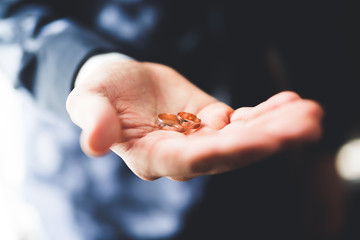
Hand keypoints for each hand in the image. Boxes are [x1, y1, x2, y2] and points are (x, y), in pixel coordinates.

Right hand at [66, 59, 322, 180]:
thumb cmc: (100, 92)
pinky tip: (291, 102)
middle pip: (228, 153)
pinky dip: (267, 113)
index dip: (226, 150)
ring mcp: (200, 138)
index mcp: (153, 156)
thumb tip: (94, 144)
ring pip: (242, 138)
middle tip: (306, 126)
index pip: (191, 160)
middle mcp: (181, 154)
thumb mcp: (88, 100)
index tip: (265, 140)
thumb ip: (92, 120)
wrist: (119, 83)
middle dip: (266, 140)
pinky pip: (243, 121)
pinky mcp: (212, 120)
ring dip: (277, 127)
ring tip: (311, 114)